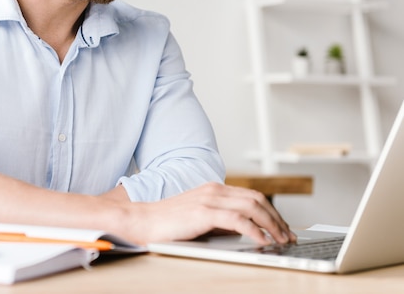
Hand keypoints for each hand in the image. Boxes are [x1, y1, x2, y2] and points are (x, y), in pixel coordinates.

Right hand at [129, 182, 295, 244]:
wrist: (142, 220)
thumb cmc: (167, 222)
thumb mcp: (199, 217)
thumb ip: (220, 220)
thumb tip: (244, 232)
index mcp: (214, 189)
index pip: (252, 196)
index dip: (271, 212)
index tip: (282, 227)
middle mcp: (214, 190)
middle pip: (257, 200)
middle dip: (277, 218)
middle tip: (288, 236)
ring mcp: (210, 199)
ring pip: (252, 207)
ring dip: (271, 225)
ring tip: (280, 240)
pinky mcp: (204, 212)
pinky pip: (238, 220)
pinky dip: (254, 231)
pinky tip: (262, 241)